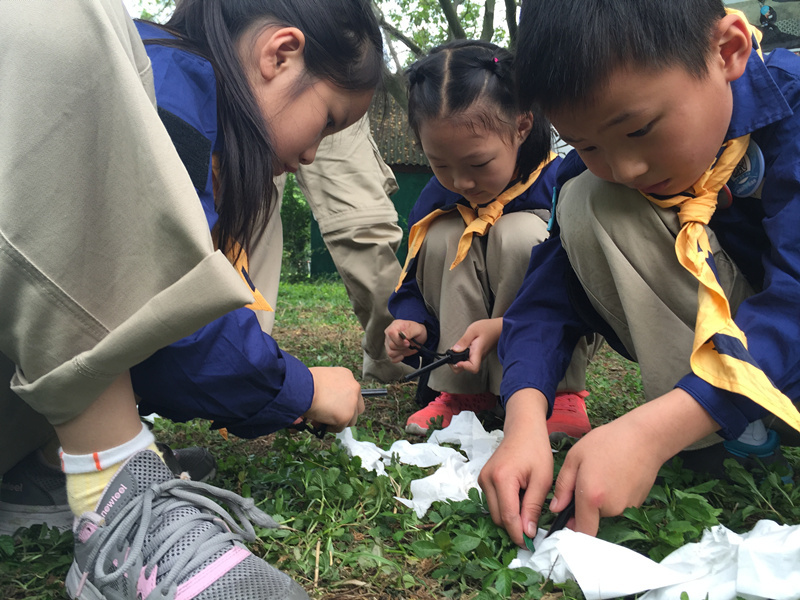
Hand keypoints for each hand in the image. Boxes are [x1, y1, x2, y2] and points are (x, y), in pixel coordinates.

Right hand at [304, 367, 364, 432]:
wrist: (302, 387)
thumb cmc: (305, 382)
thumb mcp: (321, 379)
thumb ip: (328, 388)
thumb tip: (325, 402)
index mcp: (347, 376)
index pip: (351, 393)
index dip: (340, 402)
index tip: (329, 406)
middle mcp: (354, 387)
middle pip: (357, 406)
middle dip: (345, 413)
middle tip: (329, 415)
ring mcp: (352, 402)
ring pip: (350, 419)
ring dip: (337, 421)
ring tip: (320, 420)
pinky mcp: (346, 415)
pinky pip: (340, 427)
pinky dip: (330, 427)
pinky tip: (319, 422)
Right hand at [384, 319, 426, 361]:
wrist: (418, 336)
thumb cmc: (416, 330)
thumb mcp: (416, 329)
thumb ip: (409, 332)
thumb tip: (403, 335)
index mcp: (394, 326)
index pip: (391, 333)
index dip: (399, 340)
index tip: (407, 342)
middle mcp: (389, 335)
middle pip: (391, 345)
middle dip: (402, 347)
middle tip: (408, 344)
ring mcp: (388, 343)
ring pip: (390, 352)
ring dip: (400, 352)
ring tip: (406, 348)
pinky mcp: (390, 351)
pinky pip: (391, 358)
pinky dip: (398, 358)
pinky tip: (403, 354)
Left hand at [450, 318, 501, 373]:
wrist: (498, 328)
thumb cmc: (488, 328)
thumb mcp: (473, 330)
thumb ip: (464, 340)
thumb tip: (455, 349)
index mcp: (478, 352)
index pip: (473, 367)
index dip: (464, 367)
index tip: (457, 361)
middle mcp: (479, 357)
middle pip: (468, 369)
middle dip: (456, 365)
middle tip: (452, 355)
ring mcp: (479, 357)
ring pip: (467, 365)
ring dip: (458, 360)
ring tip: (455, 350)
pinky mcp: (478, 355)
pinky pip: (469, 360)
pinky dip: (462, 357)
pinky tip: (460, 349)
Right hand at [478, 389, 552, 546]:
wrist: (523, 429)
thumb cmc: (536, 450)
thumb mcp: (542, 479)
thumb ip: (533, 507)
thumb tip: (528, 532)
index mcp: (502, 479)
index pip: (508, 516)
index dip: (519, 534)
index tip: (531, 544)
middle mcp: (487, 480)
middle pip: (498, 517)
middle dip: (515, 526)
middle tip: (534, 528)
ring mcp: (482, 479)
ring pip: (495, 512)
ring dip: (511, 516)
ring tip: (528, 506)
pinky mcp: (483, 479)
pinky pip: (494, 502)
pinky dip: (506, 506)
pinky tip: (520, 497)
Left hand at [552, 388, 720, 535]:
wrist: (644, 438)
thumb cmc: (607, 442)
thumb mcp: (575, 457)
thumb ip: (562, 486)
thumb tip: (556, 508)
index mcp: (591, 497)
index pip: (582, 531)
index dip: (572, 528)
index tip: (567, 517)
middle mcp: (611, 508)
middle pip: (592, 518)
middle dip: (585, 504)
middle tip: (587, 477)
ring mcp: (627, 507)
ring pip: (605, 510)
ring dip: (600, 498)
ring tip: (603, 471)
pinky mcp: (638, 503)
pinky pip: (618, 505)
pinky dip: (614, 494)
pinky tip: (616, 474)